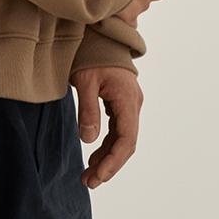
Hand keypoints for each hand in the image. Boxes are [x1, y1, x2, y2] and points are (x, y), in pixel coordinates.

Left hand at [74, 54, 143, 184]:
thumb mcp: (85, 81)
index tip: (98, 176)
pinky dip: (106, 147)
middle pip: (126, 143)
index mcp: (127, 99)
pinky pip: (117, 132)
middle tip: (89, 182)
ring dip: (107, 159)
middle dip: (109, 166)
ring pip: (122, 140)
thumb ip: (87, 110)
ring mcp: (129, 105)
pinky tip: (94, 159)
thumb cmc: (92, 55)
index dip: (114, 161)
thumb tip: (89, 141)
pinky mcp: (122, 105)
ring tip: (88, 176)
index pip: (126, 139)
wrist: (101, 37)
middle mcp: (133, 104)